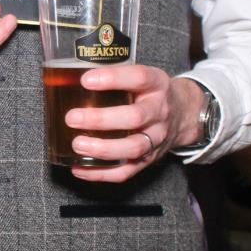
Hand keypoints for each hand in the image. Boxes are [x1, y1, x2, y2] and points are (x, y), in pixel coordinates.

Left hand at [65, 67, 204, 182]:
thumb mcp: (142, 77)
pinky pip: (127, 171)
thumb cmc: (149, 93)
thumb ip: (115, 76)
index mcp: (157, 85)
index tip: (85, 80)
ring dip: (103, 149)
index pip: (139, 78)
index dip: (112, 79)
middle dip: (101, 119)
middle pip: (135, 117)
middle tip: (72, 118)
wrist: (183, 114)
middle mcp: (160, 112)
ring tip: (77, 145)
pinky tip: (79, 168)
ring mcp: (156, 138)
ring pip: (133, 148)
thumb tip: (67, 77)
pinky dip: (101, 174)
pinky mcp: (149, 159)